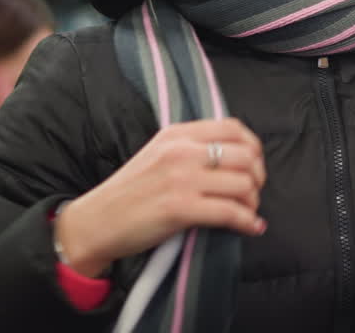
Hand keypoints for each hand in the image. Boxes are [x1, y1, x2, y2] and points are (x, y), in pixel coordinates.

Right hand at [56, 118, 266, 276]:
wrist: (96, 222)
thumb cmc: (129, 192)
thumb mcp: (158, 154)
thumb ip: (190, 148)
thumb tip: (234, 156)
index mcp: (176, 134)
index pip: (232, 128)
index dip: (253, 147)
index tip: (254, 164)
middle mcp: (181, 151)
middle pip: (245, 155)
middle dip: (258, 176)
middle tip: (253, 192)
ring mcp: (181, 179)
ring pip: (243, 184)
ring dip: (253, 201)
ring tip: (248, 211)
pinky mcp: (181, 209)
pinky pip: (231, 212)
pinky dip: (248, 221)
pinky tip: (250, 227)